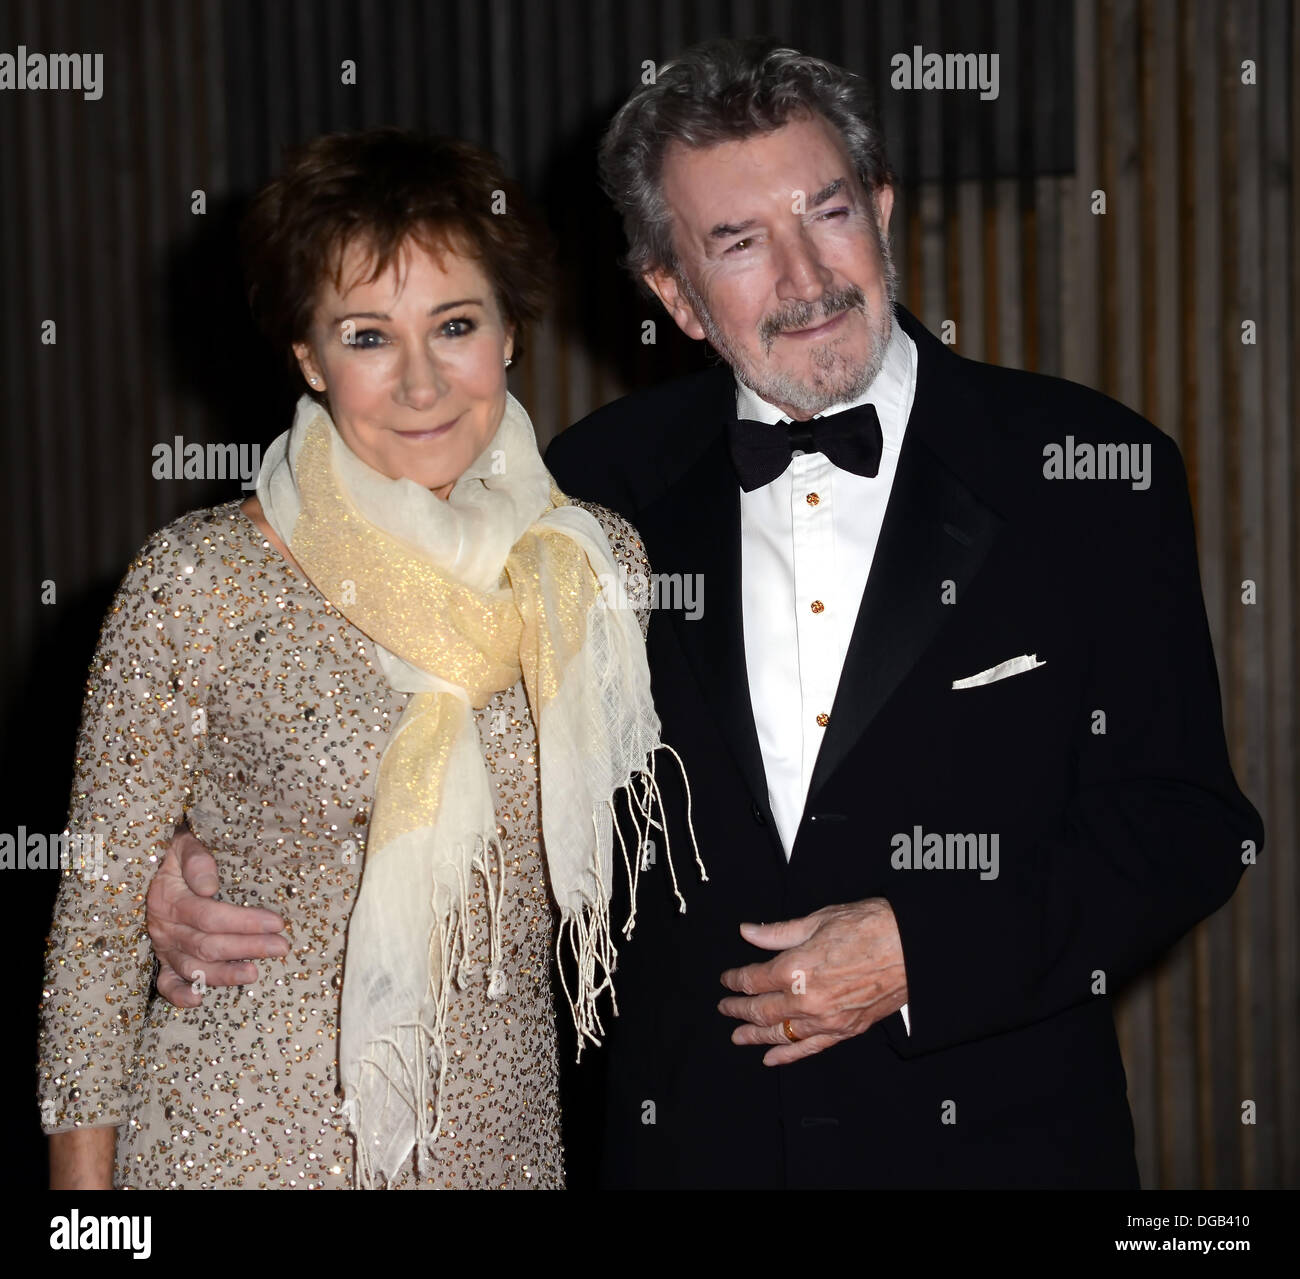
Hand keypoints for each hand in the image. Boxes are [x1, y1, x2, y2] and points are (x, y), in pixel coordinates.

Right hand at [146, 829, 288, 1008]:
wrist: (150, 864)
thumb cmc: (177, 852)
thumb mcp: (182, 845)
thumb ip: (196, 859)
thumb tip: (210, 887)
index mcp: (169, 899)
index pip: (209, 916)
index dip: (243, 922)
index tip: (277, 923)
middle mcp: (164, 927)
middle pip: (207, 944)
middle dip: (246, 947)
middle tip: (281, 948)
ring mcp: (163, 946)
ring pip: (193, 967)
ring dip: (224, 974)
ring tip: (254, 974)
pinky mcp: (162, 960)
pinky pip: (165, 983)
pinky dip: (179, 995)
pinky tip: (200, 1000)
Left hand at [717, 898, 906, 1064]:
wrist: (912, 946)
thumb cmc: (870, 927)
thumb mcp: (818, 919)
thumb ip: (778, 932)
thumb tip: (748, 932)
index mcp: (796, 967)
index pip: (754, 979)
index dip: (736, 980)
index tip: (727, 980)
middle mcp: (806, 999)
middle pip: (762, 1010)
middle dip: (739, 1010)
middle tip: (725, 1009)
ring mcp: (826, 1019)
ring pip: (781, 1033)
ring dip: (755, 1036)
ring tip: (738, 1037)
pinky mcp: (846, 1030)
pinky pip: (809, 1048)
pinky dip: (788, 1055)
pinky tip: (771, 1058)